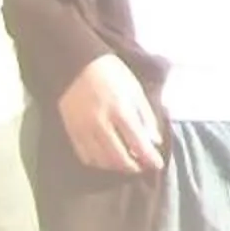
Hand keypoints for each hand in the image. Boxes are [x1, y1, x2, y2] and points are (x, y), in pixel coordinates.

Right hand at [60, 53, 167, 174]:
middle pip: (119, 157)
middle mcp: (101, 123)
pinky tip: (107, 159)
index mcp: (121, 110)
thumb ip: (146, 116)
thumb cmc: (111, 73)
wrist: (76, 63)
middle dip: (134, 167)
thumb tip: (154, 141)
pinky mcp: (71, 130)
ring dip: (117, 166)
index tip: (158, 165)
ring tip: (127, 163)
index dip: (150, 158)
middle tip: (142, 166)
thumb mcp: (135, 89)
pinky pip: (85, 155)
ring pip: (101, 160)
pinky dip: (98, 162)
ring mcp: (83, 129)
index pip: (138, 143)